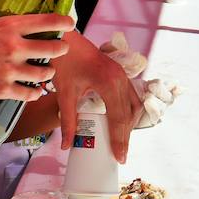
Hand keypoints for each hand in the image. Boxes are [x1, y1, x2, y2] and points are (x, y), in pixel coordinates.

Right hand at [0, 0, 72, 102]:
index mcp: (7, 27)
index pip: (46, 22)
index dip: (63, 22)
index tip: (70, 24)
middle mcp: (13, 48)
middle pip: (53, 48)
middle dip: (60, 48)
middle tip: (60, 49)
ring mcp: (8, 70)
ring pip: (44, 73)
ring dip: (49, 72)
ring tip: (48, 70)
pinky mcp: (1, 90)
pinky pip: (29, 93)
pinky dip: (35, 91)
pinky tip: (36, 90)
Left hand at [52, 31, 141, 163]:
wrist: (65, 40)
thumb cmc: (64, 64)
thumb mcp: (65, 94)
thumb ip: (68, 121)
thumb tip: (66, 146)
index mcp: (108, 83)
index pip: (118, 118)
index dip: (120, 140)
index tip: (120, 157)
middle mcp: (120, 79)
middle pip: (130, 114)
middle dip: (126, 136)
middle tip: (121, 155)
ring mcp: (122, 75)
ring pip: (134, 105)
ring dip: (129, 124)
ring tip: (121, 142)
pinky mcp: (120, 73)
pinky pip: (131, 96)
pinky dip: (128, 112)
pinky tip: (121, 122)